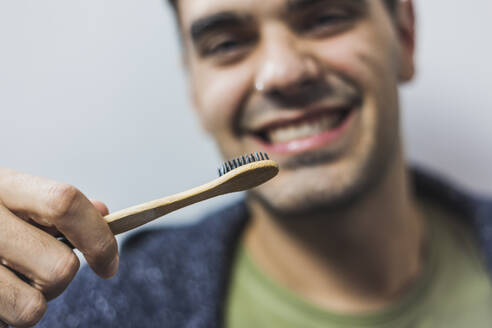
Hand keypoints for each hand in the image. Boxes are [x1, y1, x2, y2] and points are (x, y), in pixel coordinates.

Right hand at [0, 168, 118, 326]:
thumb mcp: (12, 196)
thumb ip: (56, 205)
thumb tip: (103, 213)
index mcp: (2, 186)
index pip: (64, 203)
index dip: (98, 236)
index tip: (109, 264)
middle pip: (60, 266)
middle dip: (63, 275)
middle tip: (44, 269)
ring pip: (34, 305)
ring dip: (35, 300)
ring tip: (15, 282)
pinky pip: (10, 320)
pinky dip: (11, 315)